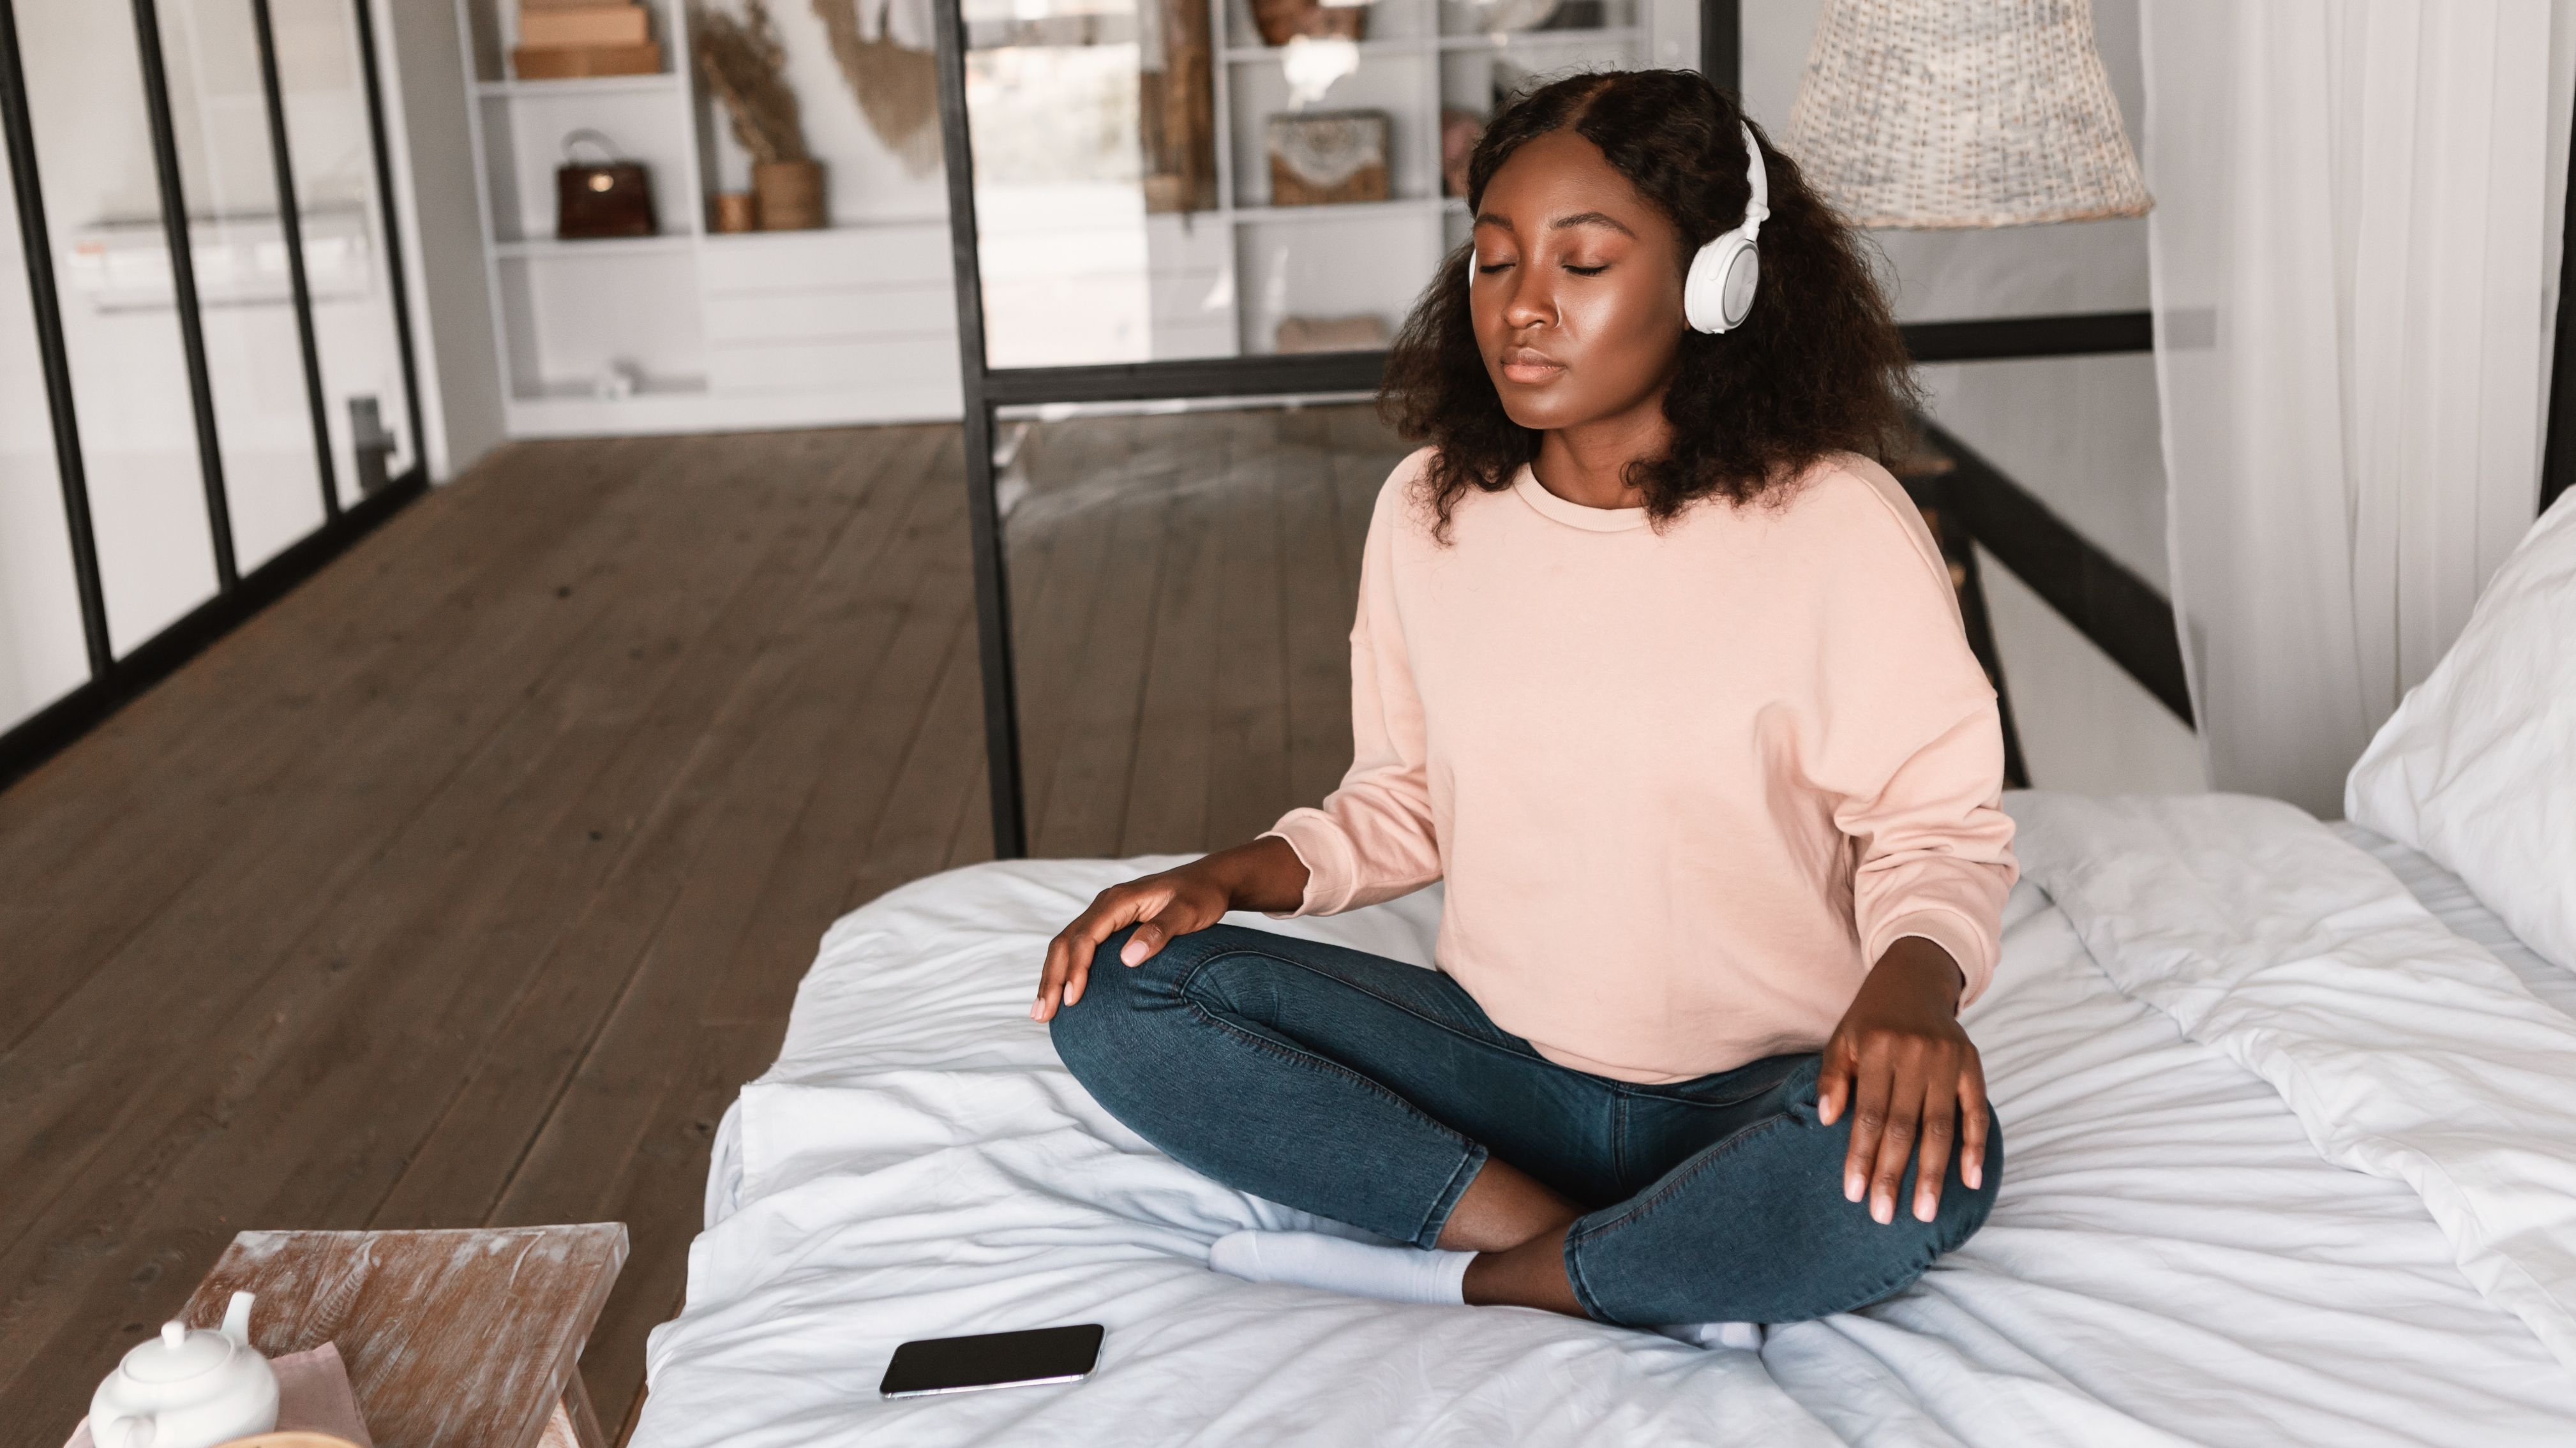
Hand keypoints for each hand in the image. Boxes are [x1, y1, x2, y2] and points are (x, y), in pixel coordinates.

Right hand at [1030, 837, 1307, 1021]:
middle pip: (1066, 942)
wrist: (1209, 881)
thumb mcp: (1188, 912)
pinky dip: (1065, 971)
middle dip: (1051, 978)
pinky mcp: (1109, 926)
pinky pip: (1078, 948)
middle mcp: (1105, 905)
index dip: (1076, 968)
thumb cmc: (1201, 897)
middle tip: (1042, 1014)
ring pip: (1066, 946)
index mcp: (1119, 900)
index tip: (1072, 999)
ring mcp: (1105, 915)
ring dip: (1052, 977)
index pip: (1085, 936)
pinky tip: (1062, 994)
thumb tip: (1128, 958)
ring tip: (1041, 1012)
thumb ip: (1160, 931)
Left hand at [1816, 936, 1987, 1225]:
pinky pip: (1975, 1111)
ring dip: (1934, 1173)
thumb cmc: (1870, 1019)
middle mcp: (1914, 1054)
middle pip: (1903, 1126)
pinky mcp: (1971, 1065)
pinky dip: (1974, 1146)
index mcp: (1876, 1049)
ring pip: (1940, 1126)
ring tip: (1926, 1211)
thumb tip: (1825, 1120)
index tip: (1854, 1194)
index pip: (1867, 1114)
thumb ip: (1832, 1078)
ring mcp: (1947, 1060)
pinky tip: (1971, 1179)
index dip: (1861, 1156)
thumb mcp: (1842, 1039)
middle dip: (1893, 1174)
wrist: (1915, 979)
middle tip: (1885, 1215)